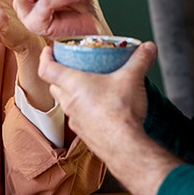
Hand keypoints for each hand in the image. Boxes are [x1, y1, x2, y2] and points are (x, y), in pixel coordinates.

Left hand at [37, 41, 157, 163]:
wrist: (124, 147)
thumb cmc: (120, 112)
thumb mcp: (132, 78)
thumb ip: (140, 60)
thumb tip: (148, 47)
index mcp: (73, 84)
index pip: (46, 68)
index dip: (45, 57)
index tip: (49, 50)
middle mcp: (69, 102)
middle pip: (54, 86)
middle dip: (59, 75)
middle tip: (71, 67)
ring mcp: (75, 120)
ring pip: (65, 103)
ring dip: (72, 94)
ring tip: (89, 87)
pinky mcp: (84, 133)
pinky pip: (78, 118)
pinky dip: (84, 110)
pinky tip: (99, 109)